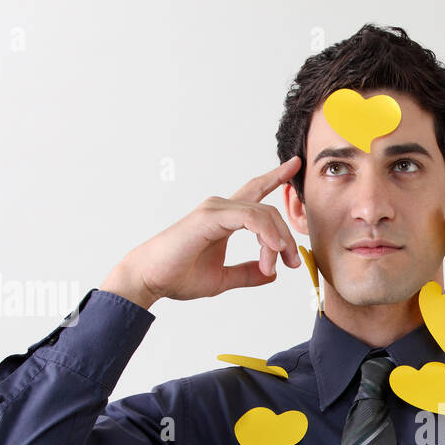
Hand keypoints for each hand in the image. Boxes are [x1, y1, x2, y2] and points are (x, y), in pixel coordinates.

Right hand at [100, 156, 303, 309]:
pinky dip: (266, 234)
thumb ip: (247, 273)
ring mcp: (215, 210)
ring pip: (263, 214)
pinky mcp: (209, 217)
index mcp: (224, 217)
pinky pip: (250, 218)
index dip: (275, 176)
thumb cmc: (178, 275)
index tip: (294, 165)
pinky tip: (272, 250)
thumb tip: (271, 274)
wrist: (150, 279)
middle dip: (286, 236)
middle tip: (293, 263)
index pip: (255, 191)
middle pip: (268, 210)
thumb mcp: (223, 278)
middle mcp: (220, 208)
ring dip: (278, 240)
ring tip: (281, 264)